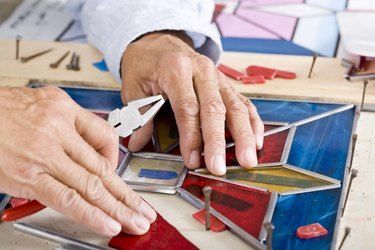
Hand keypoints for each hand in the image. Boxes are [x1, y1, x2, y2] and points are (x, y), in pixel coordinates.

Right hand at [0, 86, 155, 235]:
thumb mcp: (39, 103)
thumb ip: (66, 127)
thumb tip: (84, 155)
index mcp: (63, 108)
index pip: (105, 136)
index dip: (116, 160)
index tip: (120, 176)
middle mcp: (59, 129)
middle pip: (104, 168)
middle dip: (128, 194)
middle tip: (145, 211)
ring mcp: (45, 153)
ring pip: (92, 185)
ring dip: (118, 207)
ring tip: (136, 221)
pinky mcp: (29, 175)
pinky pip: (67, 197)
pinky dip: (90, 213)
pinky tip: (108, 223)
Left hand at [121, 31, 263, 174]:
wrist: (159, 42)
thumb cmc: (146, 65)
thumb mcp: (133, 86)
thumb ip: (139, 115)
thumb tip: (138, 144)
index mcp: (176, 69)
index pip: (187, 108)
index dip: (191, 136)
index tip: (193, 160)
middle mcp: (201, 70)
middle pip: (215, 109)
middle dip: (218, 141)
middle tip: (220, 167)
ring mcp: (218, 76)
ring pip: (235, 106)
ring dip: (244, 135)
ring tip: (248, 159)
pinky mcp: (225, 83)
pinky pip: (243, 102)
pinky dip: (252, 121)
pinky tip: (257, 139)